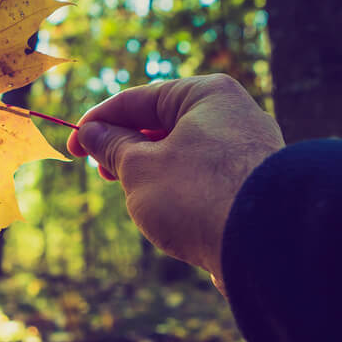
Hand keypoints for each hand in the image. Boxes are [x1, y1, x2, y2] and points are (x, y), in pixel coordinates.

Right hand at [67, 74, 284, 286]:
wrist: (269, 246)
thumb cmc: (198, 195)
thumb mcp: (139, 168)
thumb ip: (112, 147)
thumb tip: (92, 133)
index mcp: (203, 94)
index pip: (135, 99)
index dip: (96, 123)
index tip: (72, 149)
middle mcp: (231, 114)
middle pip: (160, 124)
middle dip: (126, 149)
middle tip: (103, 174)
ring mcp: (246, 150)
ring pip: (181, 153)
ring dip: (150, 172)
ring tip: (136, 198)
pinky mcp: (252, 184)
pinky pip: (202, 177)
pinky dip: (177, 190)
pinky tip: (169, 215)